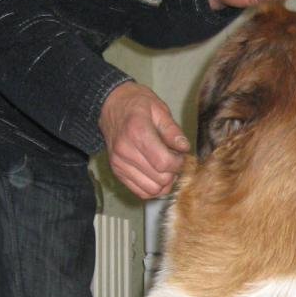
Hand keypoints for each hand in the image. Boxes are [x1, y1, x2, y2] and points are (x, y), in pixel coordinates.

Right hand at [99, 81, 189, 198]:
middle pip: (160, 179)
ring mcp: (119, 163)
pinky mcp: (117, 171)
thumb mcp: (159, 109)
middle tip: (174, 160)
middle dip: (173, 173)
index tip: (180, 155)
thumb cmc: (137, 104)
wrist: (111, 104)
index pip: (164, 163)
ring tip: (165, 168)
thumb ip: (172, 130)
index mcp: (137, 132)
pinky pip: (140, 192)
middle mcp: (125, 151)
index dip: (178, 163)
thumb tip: (184, 148)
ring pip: (151, 190)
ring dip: (164, 183)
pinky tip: (155, 174)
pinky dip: (152, 188)